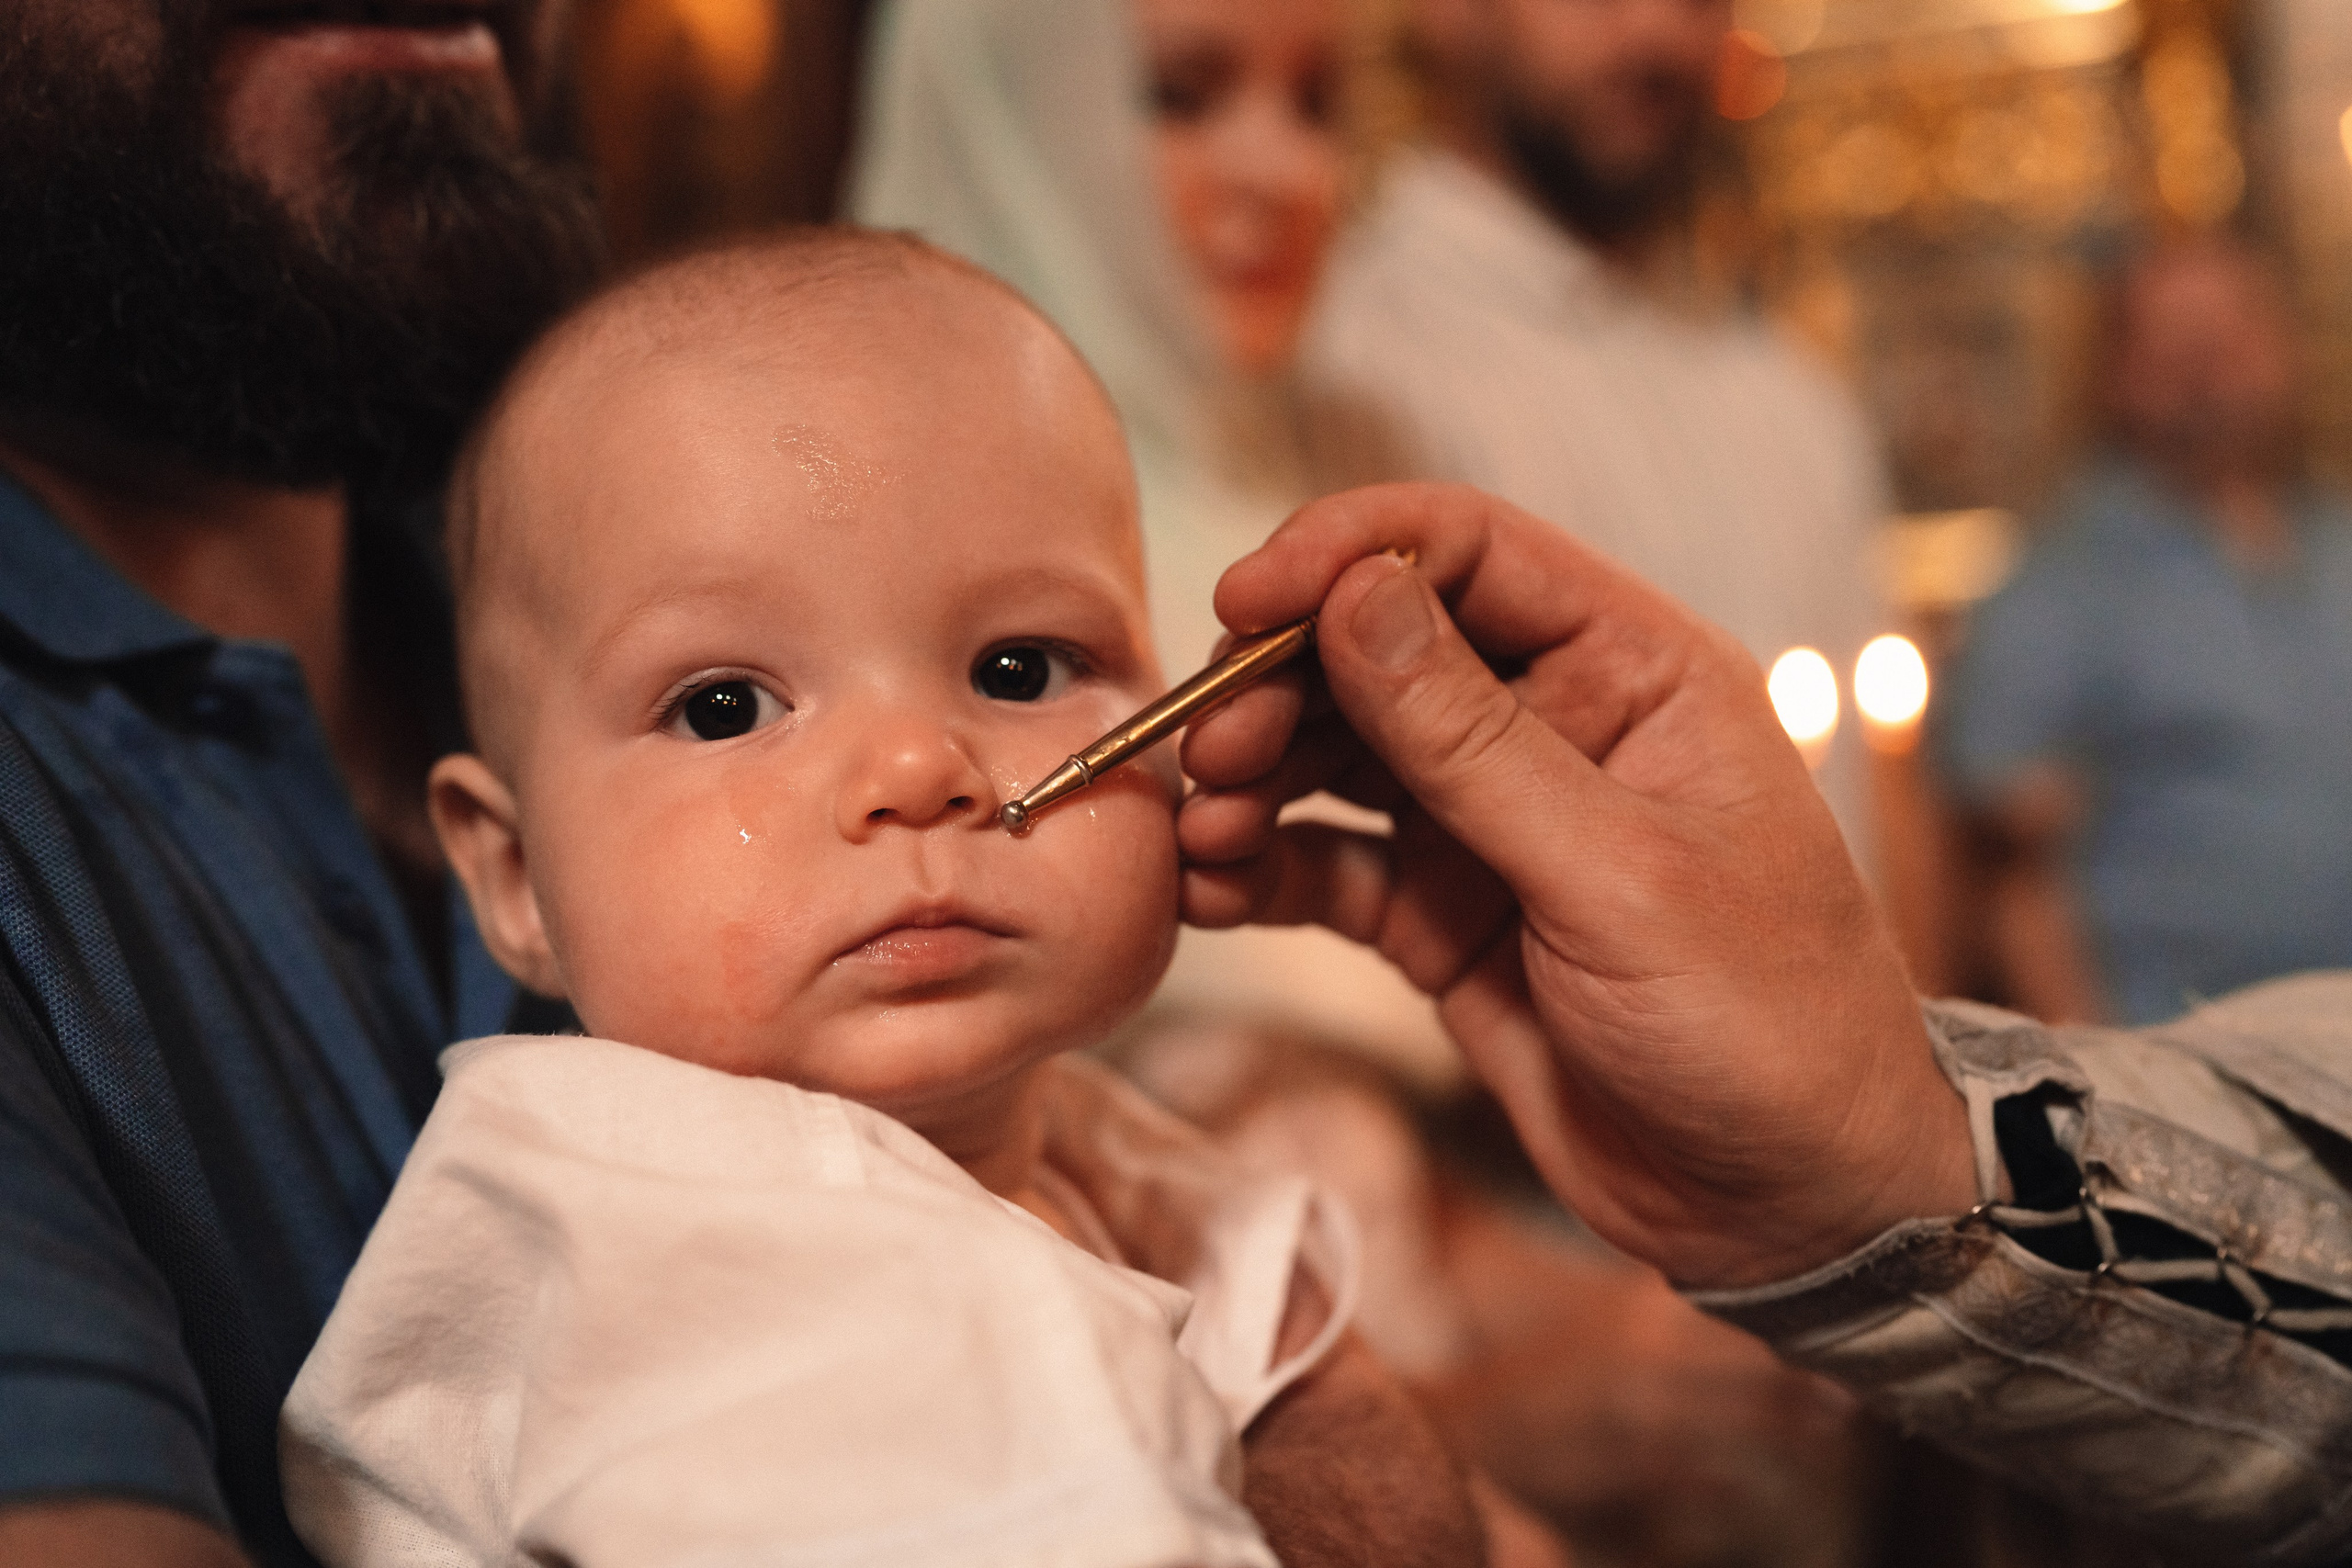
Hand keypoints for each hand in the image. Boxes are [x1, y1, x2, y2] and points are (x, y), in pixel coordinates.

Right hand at [1178, 485, 1975, 1288]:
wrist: (1784, 1208)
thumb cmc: (1762, 1024)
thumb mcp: (1617, 876)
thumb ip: (1473, 741)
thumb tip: (1352, 595)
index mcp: (1633, 673)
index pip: (1468, 552)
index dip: (1346, 555)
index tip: (1243, 604)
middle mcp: (1553, 726)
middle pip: (1377, 647)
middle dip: (1277, 683)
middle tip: (1214, 751)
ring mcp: (1488, 823)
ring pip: (1335, 753)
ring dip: (1255, 777)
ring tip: (1206, 830)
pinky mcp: (1439, 914)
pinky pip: (1327, 864)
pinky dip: (1262, 867)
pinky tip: (1209, 888)